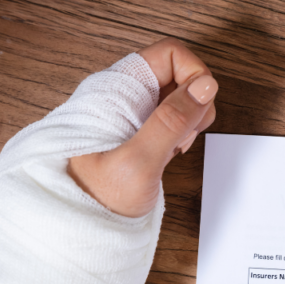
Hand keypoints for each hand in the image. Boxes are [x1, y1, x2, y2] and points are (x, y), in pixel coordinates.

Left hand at [67, 38, 217, 217]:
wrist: (80, 229)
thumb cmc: (96, 199)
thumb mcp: (139, 160)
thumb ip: (172, 121)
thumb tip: (204, 86)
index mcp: (116, 91)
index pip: (169, 53)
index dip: (194, 73)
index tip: (198, 105)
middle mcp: (125, 97)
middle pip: (179, 72)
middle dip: (196, 101)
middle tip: (184, 132)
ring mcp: (135, 115)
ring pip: (181, 96)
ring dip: (191, 119)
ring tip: (174, 147)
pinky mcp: (142, 134)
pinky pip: (175, 119)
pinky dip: (184, 133)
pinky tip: (171, 153)